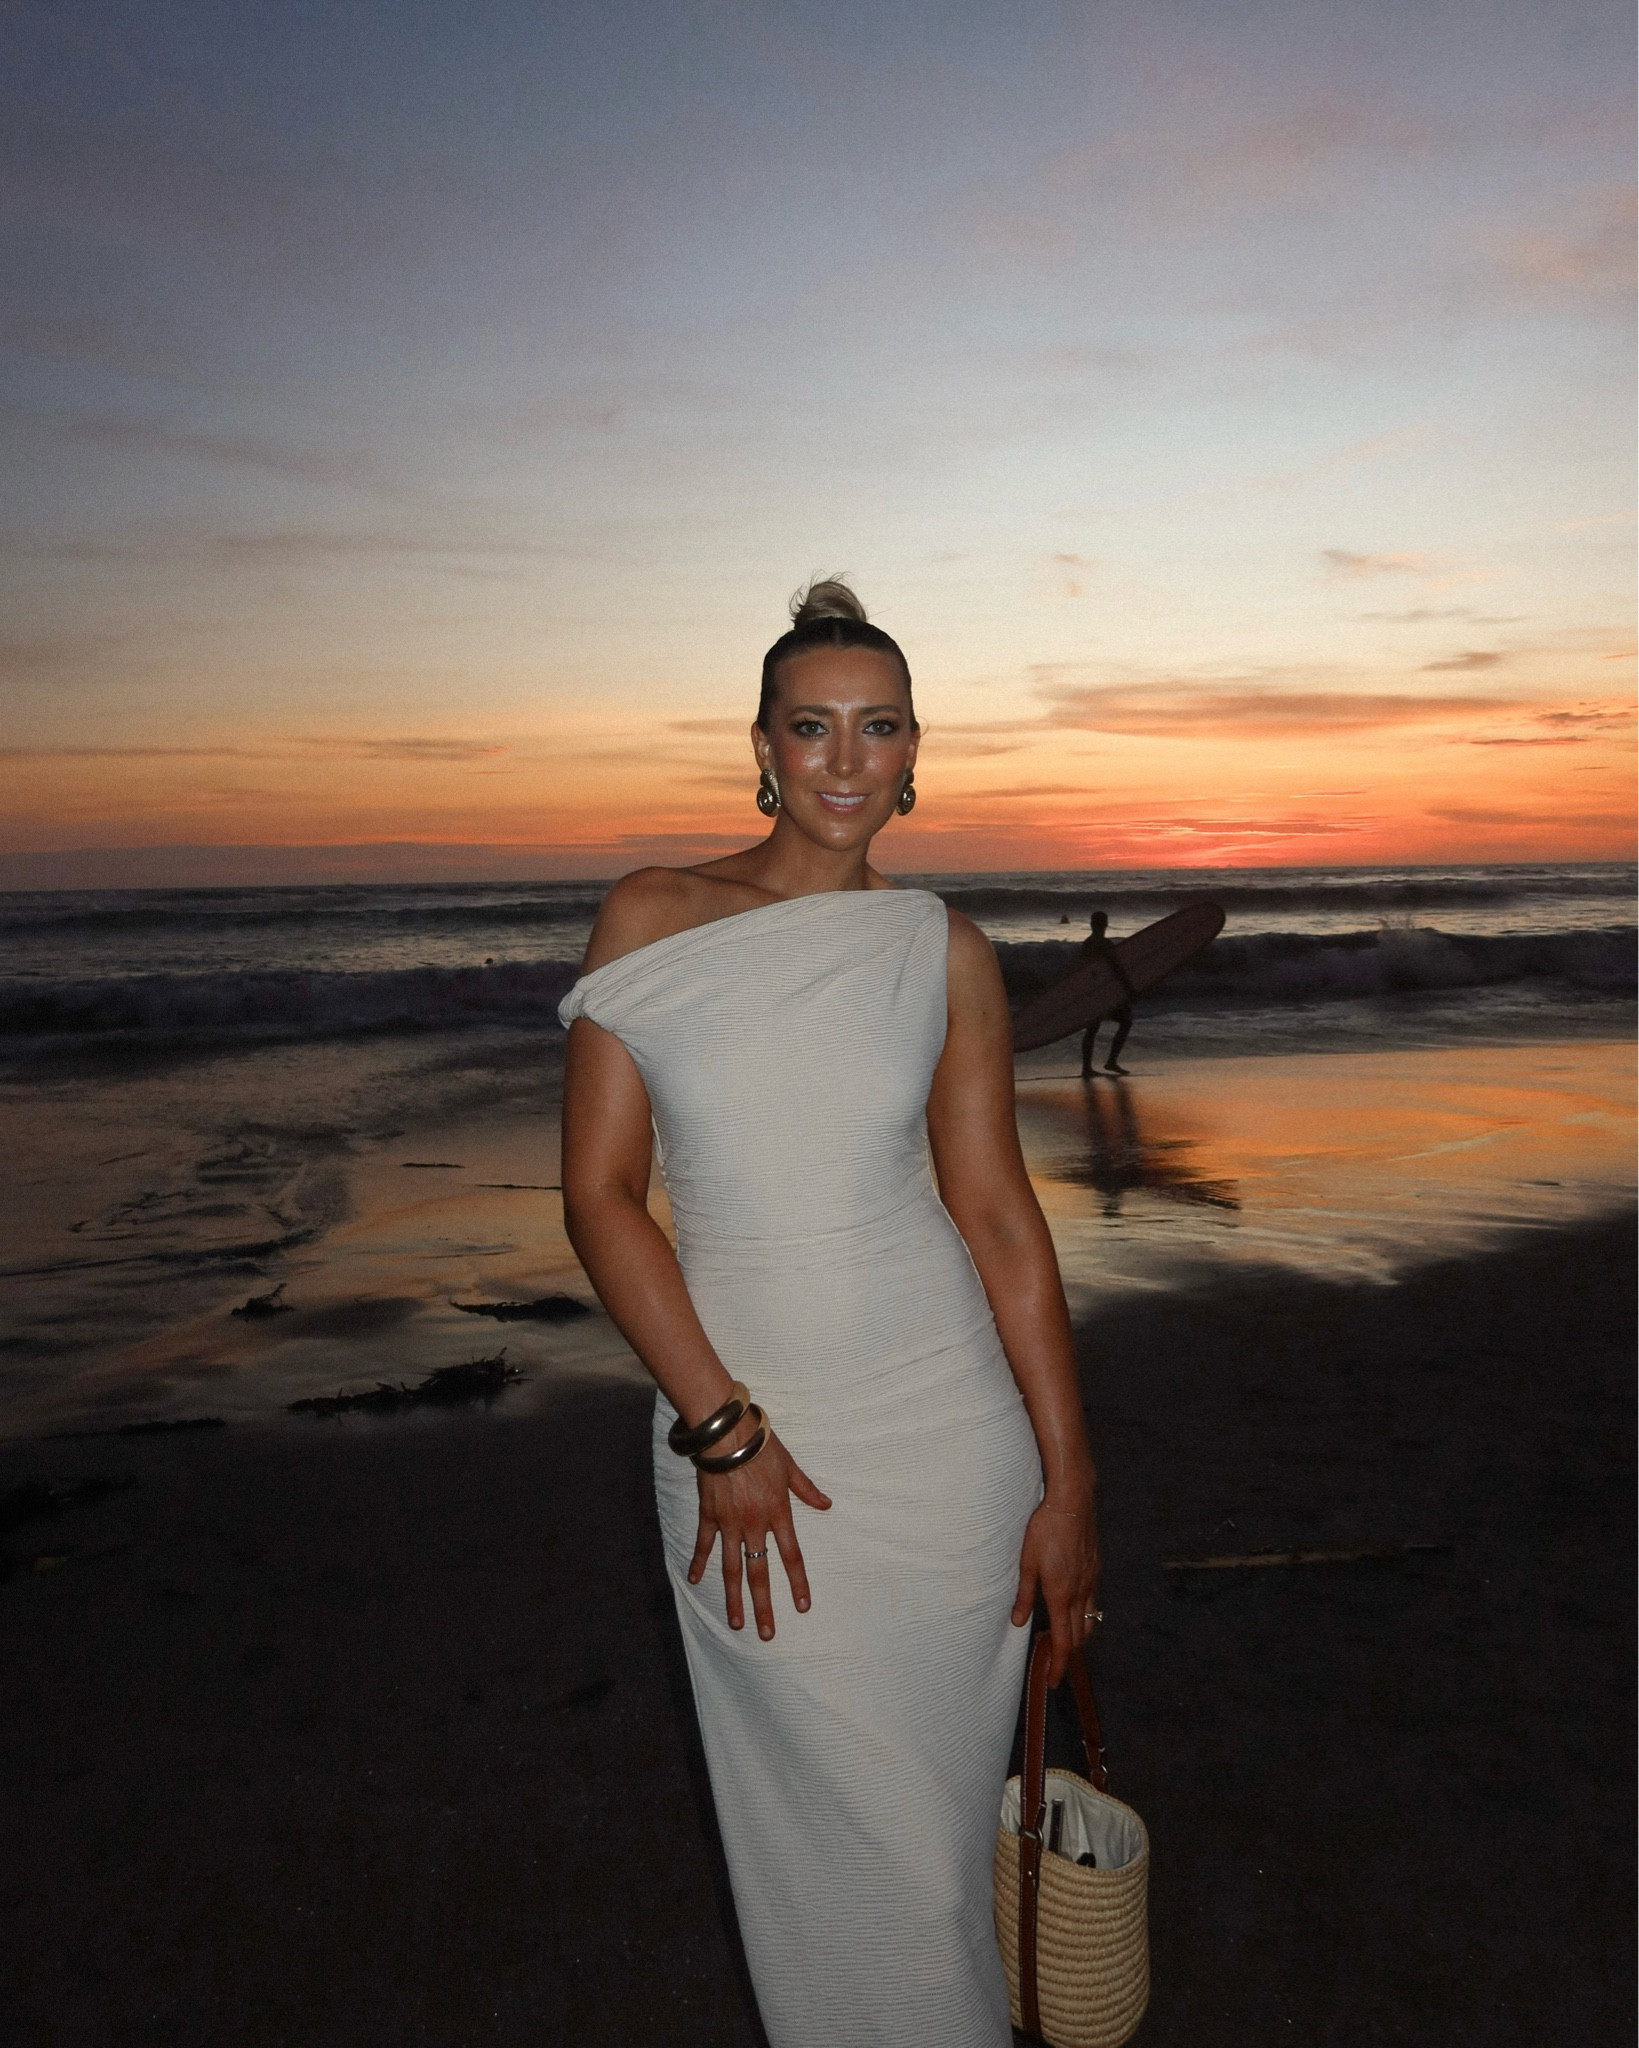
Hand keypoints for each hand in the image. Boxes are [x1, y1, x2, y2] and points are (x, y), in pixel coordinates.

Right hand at [687, 1419, 830, 1640]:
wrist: (728, 1434)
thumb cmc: (762, 1446)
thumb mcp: (790, 1468)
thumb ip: (806, 1490)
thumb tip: (826, 1505)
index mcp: (778, 1514)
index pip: (791, 1556)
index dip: (798, 1583)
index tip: (802, 1607)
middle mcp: (754, 1525)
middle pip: (760, 1573)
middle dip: (763, 1606)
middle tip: (766, 1634)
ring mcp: (729, 1523)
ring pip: (732, 1568)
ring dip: (734, 1598)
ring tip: (736, 1623)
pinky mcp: (709, 1515)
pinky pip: (703, 1543)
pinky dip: (698, 1562)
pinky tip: (694, 1580)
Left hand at [1012, 1483, 1100, 1685]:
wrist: (1072, 1502)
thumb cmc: (1045, 1530)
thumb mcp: (1026, 1562)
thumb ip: (1023, 1595)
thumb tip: (1018, 1622)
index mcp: (1061, 1595)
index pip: (1064, 1643)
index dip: (1058, 1666)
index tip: (1052, 1681)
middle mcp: (1081, 1593)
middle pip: (1079, 1636)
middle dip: (1067, 1652)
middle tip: (1051, 1660)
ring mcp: (1091, 1581)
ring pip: (1089, 1620)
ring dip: (1077, 1634)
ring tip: (1061, 1636)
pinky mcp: (1095, 1569)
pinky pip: (1092, 1601)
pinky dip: (1083, 1613)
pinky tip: (1071, 1604)